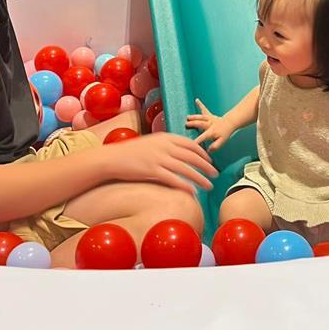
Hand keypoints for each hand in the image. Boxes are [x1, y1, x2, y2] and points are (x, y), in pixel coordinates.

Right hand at [103, 132, 217, 193]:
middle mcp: (164, 146)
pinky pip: (173, 179)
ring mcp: (159, 158)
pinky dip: (185, 186)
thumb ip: (165, 145)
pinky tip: (193, 192)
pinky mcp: (152, 170)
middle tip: (215, 174)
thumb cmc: (131, 152)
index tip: (210, 160)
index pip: (190, 144)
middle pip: (192, 156)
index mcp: (165, 137)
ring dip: (200, 178)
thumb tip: (179, 152)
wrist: (113, 158)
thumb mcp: (151, 142)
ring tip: (210, 186)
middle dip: (206, 166)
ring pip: (186, 169)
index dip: (202, 152)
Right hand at [186, 99, 233, 150]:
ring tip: (187, 118)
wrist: (230, 124)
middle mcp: (210, 124)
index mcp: (211, 132)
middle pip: (200, 123)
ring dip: (194, 117)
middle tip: (186, 125)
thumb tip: (208, 150)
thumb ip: (215, 147)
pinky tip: (196, 100)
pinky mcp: (209, 115)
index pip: (203, 137)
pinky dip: (200, 104)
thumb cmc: (225, 133)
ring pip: (201, 117)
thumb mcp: (221, 142)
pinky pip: (204, 109)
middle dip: (193, 124)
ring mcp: (209, 118)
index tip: (191, 144)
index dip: (197, 141)